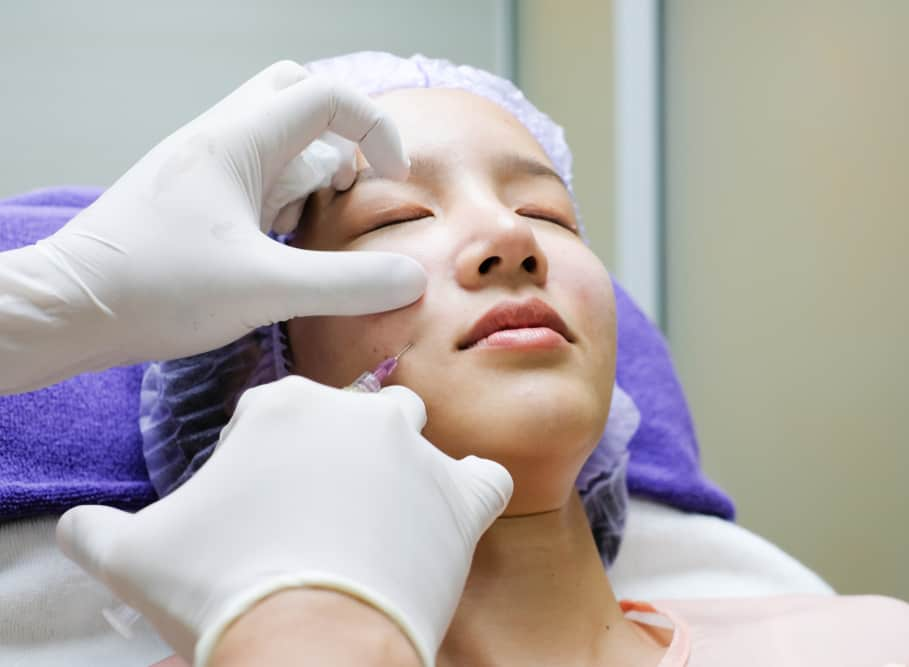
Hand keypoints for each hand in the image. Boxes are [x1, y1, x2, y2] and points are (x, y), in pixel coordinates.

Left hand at [0, 61, 424, 392]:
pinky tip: (279, 246)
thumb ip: (346, 284)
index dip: (376, 128)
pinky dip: (282, 195)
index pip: (327, 96)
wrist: (69, 310)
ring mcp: (201, 167)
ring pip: (275, 135)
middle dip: (341, 133)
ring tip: (315, 226)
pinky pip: (253, 173)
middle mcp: (219, 140)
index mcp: (238, 142)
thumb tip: (413, 280)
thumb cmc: (158, 289)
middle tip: (352, 187)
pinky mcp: (190, 197)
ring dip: (311, 167)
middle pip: (295, 93)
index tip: (395, 180)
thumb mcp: (265, 290)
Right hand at [56, 376, 512, 666]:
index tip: (257, 501)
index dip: (260, 458)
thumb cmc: (219, 586)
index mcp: (279, 408)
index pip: (271, 414)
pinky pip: (483, 480)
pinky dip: (471, 495)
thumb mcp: (131, 556)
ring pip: (413, 435)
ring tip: (378, 516)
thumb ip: (98, 529)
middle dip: (333, 453)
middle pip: (348, 416)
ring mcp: (413, 451)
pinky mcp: (460, 497)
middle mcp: (353, 413)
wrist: (306, 637)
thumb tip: (75, 524)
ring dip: (399, 465)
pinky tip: (449, 518)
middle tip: (315, 511)